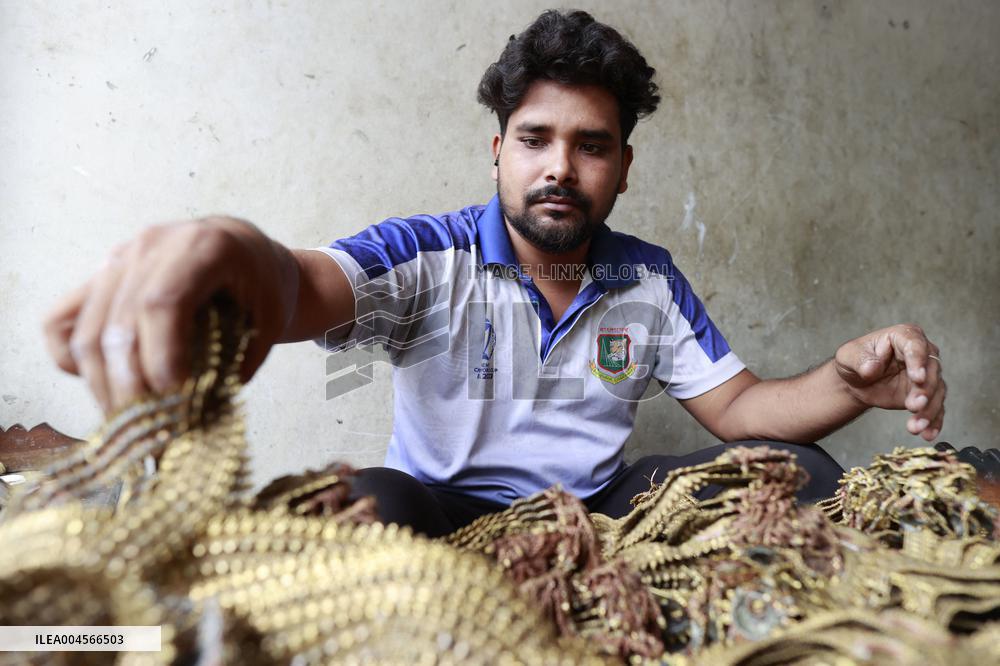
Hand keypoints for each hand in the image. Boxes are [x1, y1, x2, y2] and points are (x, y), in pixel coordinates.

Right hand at [43, 217, 298, 414]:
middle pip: (119, 323)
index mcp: (201, 246)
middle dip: (131, 387)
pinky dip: (71, 361)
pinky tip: (102, 387)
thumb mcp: (270, 318)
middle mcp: (151, 246)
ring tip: (130, 426)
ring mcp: (118, 259)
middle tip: (152, 431)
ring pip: (86, 330)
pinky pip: (61, 322)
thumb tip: (198, 412)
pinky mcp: (98, 278)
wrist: (244, 249)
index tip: (173, 400)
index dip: (160, 357)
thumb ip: (240, 360)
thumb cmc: (263, 283)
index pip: (162, 304)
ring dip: (103, 387)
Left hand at [834, 324, 944, 440]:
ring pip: (937, 391)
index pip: (916, 345)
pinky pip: (937, 408)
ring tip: (915, 427)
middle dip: (925, 390)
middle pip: (932, 370)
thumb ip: (860, 360)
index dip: (918, 361)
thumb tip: (872, 368)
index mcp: (903, 336)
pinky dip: (934, 422)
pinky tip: (928, 434)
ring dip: (929, 410)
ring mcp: (927, 375)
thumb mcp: (848, 356)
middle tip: (914, 406)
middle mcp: (921, 353)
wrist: (856, 381)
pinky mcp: (927, 394)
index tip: (916, 377)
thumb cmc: (855, 361)